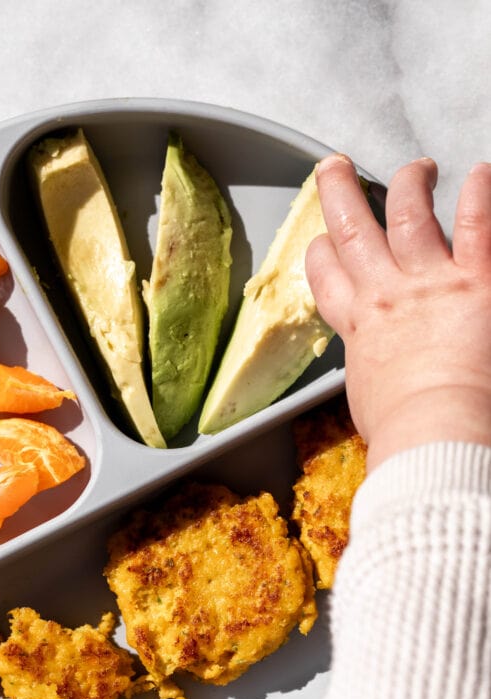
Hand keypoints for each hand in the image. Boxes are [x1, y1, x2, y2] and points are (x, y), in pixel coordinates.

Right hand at [306, 155, 490, 470]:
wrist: (433, 432)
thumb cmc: (403, 431)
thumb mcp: (371, 401)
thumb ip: (377, 373)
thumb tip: (387, 381)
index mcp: (360, 327)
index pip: (327, 277)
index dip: (322, 254)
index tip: (323, 242)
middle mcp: (387, 295)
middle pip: (353, 231)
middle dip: (339, 194)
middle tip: (334, 169)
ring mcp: (430, 283)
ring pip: (408, 213)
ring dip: (409, 183)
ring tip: (418, 168)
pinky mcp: (476, 281)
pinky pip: (477, 225)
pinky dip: (479, 195)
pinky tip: (480, 174)